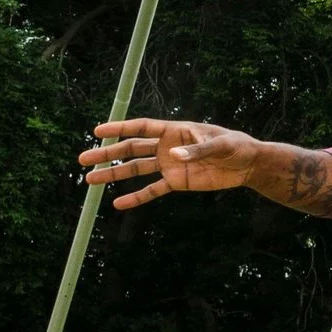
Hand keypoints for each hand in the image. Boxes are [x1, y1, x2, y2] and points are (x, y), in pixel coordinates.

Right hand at [79, 118, 261, 209]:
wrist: (248, 164)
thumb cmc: (236, 146)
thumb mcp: (221, 145)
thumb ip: (198, 150)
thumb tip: (172, 155)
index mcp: (175, 131)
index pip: (142, 128)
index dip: (120, 128)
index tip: (98, 131)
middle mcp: (167, 146)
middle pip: (131, 149)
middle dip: (107, 154)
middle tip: (83, 158)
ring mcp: (169, 165)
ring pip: (135, 169)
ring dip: (113, 174)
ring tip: (90, 180)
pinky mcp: (176, 182)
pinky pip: (152, 190)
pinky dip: (136, 197)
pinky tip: (118, 204)